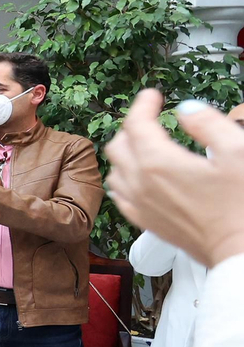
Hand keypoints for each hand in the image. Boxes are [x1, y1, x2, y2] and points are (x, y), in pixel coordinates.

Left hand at [106, 89, 243, 267]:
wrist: (239, 251)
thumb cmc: (243, 204)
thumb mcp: (237, 152)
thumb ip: (208, 124)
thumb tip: (186, 109)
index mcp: (157, 162)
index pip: (136, 123)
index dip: (143, 104)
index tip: (153, 95)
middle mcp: (139, 183)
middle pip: (117, 145)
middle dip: (132, 126)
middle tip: (152, 119)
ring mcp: (138, 205)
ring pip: (115, 169)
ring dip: (126, 152)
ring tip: (147, 145)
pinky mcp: (144, 222)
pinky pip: (120, 194)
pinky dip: (125, 178)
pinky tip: (140, 176)